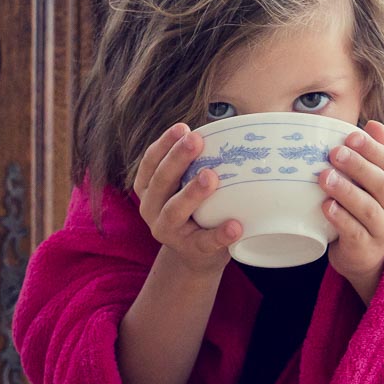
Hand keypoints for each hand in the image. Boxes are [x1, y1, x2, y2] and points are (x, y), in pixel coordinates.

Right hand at [132, 122, 241, 275]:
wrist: (196, 256)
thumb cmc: (195, 209)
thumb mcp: (185, 185)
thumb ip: (196, 162)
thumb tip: (230, 128)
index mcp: (148, 188)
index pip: (150, 162)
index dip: (164, 144)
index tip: (183, 127)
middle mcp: (150, 208)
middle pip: (160, 181)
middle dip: (177, 159)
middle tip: (195, 140)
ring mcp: (167, 231)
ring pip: (174, 211)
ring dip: (192, 192)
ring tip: (211, 177)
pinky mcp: (190, 250)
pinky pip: (204, 242)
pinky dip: (220, 234)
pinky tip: (235, 225)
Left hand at [319, 120, 383, 303]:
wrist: (365, 254)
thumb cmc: (366, 206)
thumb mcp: (373, 180)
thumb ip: (377, 153)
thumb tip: (375, 124)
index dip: (372, 149)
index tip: (351, 136)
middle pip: (380, 183)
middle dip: (358, 166)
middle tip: (334, 153)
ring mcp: (381, 228)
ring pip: (367, 208)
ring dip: (346, 191)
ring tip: (324, 177)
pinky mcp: (364, 247)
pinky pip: (354, 231)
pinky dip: (340, 218)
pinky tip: (326, 206)